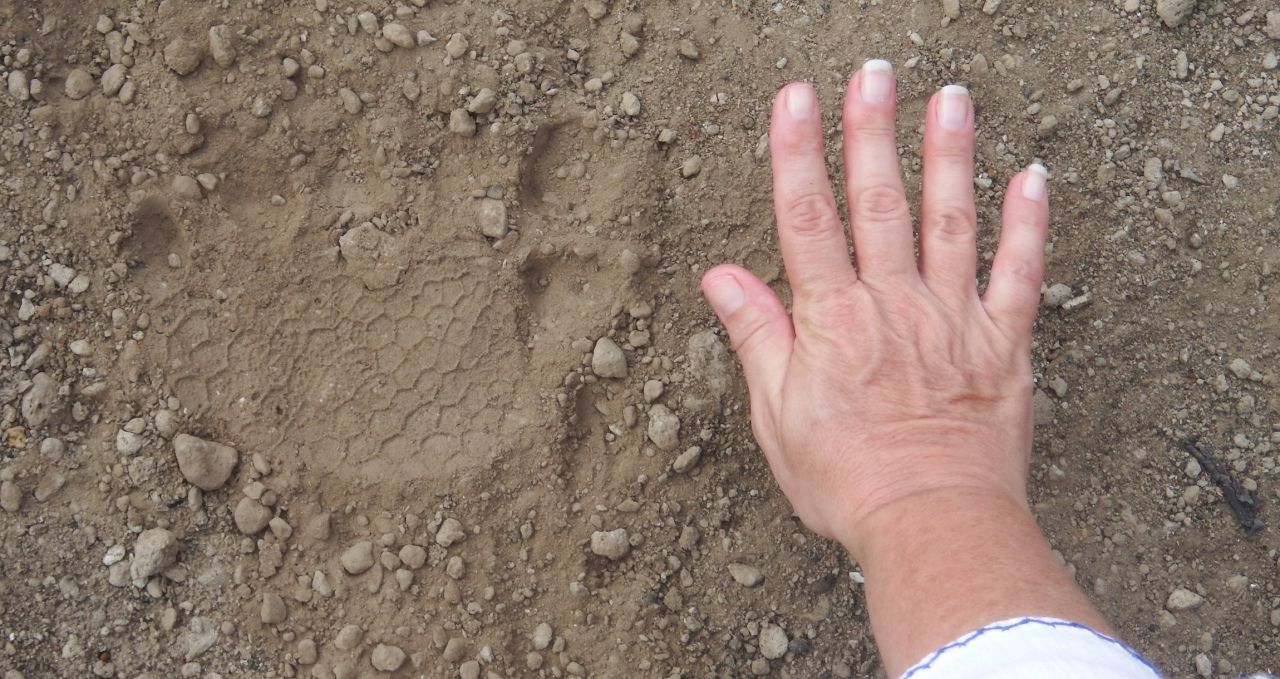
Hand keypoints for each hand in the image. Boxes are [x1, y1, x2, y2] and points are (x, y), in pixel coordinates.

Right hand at [701, 61, 1049, 558]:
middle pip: (879, 204)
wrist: (933, 525)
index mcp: (833, 322)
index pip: (806, 220)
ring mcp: (953, 321)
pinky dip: (1029, 227)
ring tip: (951, 99)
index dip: (797, 153)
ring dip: (950, 157)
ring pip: (951, 223)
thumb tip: (720, 277)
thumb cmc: (847, 481)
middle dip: (872, 133)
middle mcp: (894, 306)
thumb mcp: (777, 417)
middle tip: (874, 73)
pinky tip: (1033, 178)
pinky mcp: (1002, 346)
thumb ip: (757, 337)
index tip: (793, 98)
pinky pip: (1020, 276)